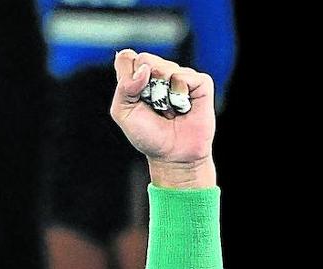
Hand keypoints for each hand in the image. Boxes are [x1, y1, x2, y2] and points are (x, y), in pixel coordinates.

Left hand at [110, 49, 214, 172]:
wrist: (173, 155)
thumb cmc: (148, 136)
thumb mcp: (123, 113)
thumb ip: (123, 88)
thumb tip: (144, 69)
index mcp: (139, 77)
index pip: (126, 58)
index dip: (127, 76)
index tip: (133, 97)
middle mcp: (160, 72)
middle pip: (144, 59)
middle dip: (144, 86)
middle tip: (152, 107)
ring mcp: (180, 75)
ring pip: (163, 67)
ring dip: (161, 95)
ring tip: (169, 111)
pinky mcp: (199, 82)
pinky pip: (183, 76)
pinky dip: (179, 95)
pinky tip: (182, 108)